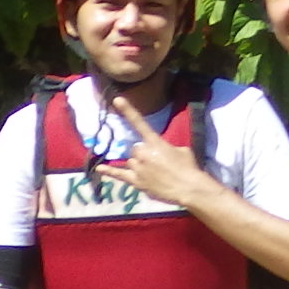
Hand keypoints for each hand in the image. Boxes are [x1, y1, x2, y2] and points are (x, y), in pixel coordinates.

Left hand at [92, 101, 223, 210]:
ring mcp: (138, 168)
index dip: (128, 110)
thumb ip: (166, 147)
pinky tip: (100, 169)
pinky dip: (109, 171)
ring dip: (139, 164)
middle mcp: (143, 153)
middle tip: (158, 163)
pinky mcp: (136, 182)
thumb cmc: (188, 167)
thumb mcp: (181, 149)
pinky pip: (120, 175)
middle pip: (135, 148)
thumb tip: (161, 153)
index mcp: (154, 142)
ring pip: (131, 161)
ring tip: (154, 173)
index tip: (117, 99)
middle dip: (143, 153)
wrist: (188, 188)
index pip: (139, 123)